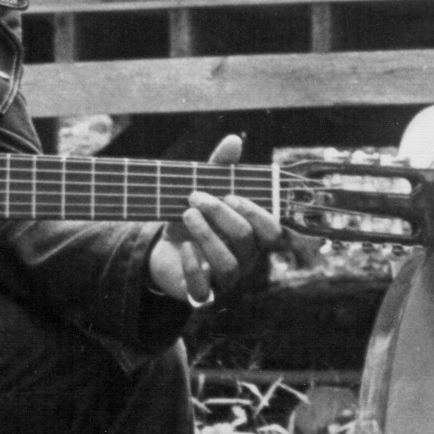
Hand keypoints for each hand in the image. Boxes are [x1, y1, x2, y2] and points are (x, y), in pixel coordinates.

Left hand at [148, 133, 284, 308]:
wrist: (162, 251)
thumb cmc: (192, 220)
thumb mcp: (204, 192)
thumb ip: (219, 169)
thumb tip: (233, 139)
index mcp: (253, 237)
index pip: (271, 231)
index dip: (254, 212)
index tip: (229, 194)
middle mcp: (245, 261)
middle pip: (246, 241)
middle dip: (220, 215)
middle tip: (195, 197)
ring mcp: (225, 280)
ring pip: (228, 265)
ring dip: (207, 236)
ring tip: (186, 214)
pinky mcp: (201, 294)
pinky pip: (204, 289)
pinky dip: (193, 266)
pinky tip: (183, 247)